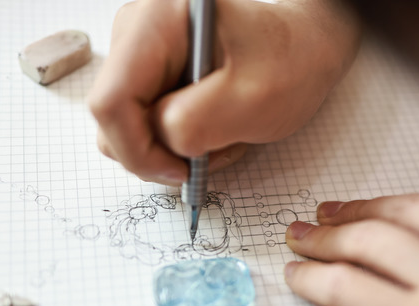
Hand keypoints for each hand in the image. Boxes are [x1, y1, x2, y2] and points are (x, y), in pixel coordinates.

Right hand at [88, 0, 360, 184]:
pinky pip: (145, 120)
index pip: (111, 102)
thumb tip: (159, 143)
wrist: (307, 46)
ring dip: (173, 146)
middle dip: (160, 150)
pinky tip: (215, 127)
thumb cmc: (292, 61)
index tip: (180, 171)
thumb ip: (196, 124)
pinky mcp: (150, 68)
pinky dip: (179, 136)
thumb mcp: (254, 100)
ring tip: (222, 135)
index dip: (138, 151)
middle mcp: (138, 29)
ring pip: (128, 123)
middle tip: (211, 151)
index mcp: (159, 21)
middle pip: (114, 115)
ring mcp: (141, 49)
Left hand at [284, 178, 418, 305]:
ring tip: (306, 243)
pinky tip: (304, 278)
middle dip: (358, 213)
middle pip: (408, 212)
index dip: (404, 203)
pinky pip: (350, 287)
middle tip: (328, 219)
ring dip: (327, 240)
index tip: (379, 209)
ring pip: (373, 242)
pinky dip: (316, 278)